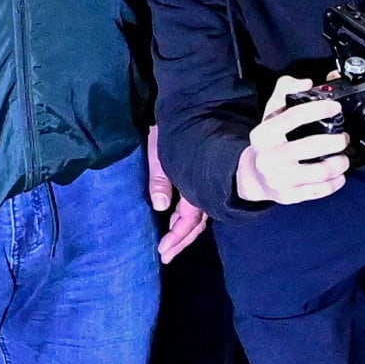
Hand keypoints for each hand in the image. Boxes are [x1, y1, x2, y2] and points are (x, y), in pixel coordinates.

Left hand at [146, 126, 206, 261]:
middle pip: (197, 223)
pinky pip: (200, 204)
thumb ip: (160, 179)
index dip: (177, 238)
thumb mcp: (159, 154)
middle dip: (181, 240)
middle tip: (166, 256)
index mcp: (194, 186)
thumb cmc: (171, 130)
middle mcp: (203, 188)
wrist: (192, 107)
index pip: (189, 220)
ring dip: (185, 231)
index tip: (163, 252)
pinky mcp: (201, 177)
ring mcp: (204, 183)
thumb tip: (161, 208)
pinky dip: (189, 217)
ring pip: (200, 215)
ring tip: (171, 244)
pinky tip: (179, 220)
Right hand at [235, 75, 347, 205]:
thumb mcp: (270, 115)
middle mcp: (269, 157)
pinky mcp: (289, 196)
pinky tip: (339, 175)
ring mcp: (279, 179)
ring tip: (344, 157)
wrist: (253, 177)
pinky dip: (336, 182)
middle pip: (310, 146)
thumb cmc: (269, 142)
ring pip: (319, 172)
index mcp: (264, 134)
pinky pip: (319, 191)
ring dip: (339, 163)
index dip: (318, 109)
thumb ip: (284, 92)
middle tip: (344, 138)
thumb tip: (306, 82)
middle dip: (336, 141)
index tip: (335, 107)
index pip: (293, 117)